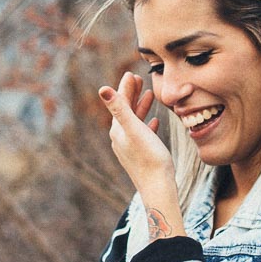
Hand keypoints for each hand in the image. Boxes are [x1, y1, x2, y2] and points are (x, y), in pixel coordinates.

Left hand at [98, 72, 174, 203]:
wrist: (158, 188)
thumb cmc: (149, 158)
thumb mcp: (134, 129)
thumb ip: (119, 108)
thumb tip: (102, 88)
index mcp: (118, 130)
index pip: (119, 103)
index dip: (125, 87)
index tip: (131, 73)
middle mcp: (120, 138)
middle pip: (125, 110)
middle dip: (132, 94)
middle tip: (139, 78)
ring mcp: (130, 147)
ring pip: (134, 121)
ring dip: (140, 107)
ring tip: (149, 95)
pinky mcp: (140, 155)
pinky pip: (142, 134)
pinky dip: (147, 124)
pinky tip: (155, 122)